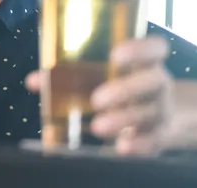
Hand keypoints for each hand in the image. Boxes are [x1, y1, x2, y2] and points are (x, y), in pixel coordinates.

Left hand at [25, 36, 172, 154]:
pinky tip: (121, 147)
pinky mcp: (159, 135)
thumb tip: (33, 81)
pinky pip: (153, 141)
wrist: (163, 114)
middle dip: (124, 89)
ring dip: (123, 120)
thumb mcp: (102, 74)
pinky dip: (138, 145)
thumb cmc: (121, 84)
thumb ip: (69, 74)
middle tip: (96, 99)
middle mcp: (156, 83)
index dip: (140, 49)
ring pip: (148, 113)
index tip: (116, 53)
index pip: (155, 48)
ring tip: (98, 126)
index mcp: (144, 61)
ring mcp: (161, 109)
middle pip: (152, 82)